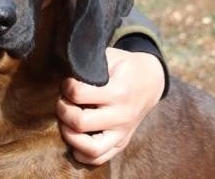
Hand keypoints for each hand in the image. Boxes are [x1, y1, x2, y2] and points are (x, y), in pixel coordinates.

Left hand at [56, 47, 164, 164]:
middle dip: (63, 110)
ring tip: (66, 122)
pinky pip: (99, 158)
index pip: (79, 94)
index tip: (67, 82)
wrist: (151, 81)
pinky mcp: (122, 142)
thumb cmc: (125, 67)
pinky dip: (81, 153)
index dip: (66, 86)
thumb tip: (66, 70)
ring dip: (70, 136)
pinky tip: (75, 138)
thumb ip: (90, 62)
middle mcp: (121, 115)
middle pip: (80, 122)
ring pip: (91, 149)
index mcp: (118, 91)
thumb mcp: (111, 56)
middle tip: (63, 101)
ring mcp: (122, 132)